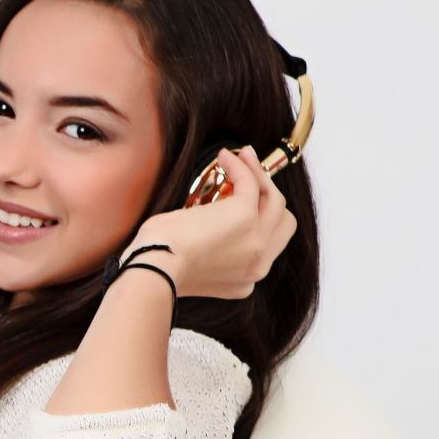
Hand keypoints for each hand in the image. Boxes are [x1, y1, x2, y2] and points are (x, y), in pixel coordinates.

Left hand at [123, 145, 296, 299]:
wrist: (155, 270)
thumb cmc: (160, 265)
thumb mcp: (191, 262)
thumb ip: (207, 250)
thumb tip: (202, 221)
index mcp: (244, 281)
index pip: (266, 245)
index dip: (257, 218)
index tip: (240, 197)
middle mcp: (258, 266)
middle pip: (283, 223)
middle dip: (268, 197)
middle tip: (249, 175)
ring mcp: (257, 242)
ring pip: (275, 201)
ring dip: (259, 173)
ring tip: (241, 156)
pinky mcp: (246, 216)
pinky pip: (252, 182)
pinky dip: (241, 165)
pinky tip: (225, 156)